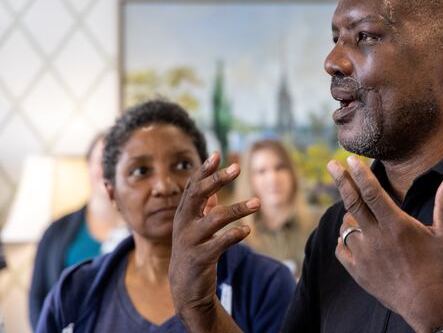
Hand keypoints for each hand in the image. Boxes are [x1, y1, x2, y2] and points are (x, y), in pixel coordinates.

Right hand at [169, 152, 259, 331]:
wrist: (185, 289)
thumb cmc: (194, 250)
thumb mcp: (195, 225)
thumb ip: (203, 205)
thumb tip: (212, 184)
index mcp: (184, 212)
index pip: (193, 185)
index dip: (204, 169)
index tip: (217, 154)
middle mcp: (184, 223)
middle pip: (199, 195)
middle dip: (217, 179)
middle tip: (237, 167)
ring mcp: (191, 241)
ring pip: (215, 219)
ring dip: (238, 209)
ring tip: (258, 203)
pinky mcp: (200, 258)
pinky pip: (219, 243)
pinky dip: (234, 235)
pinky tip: (247, 230)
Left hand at [328, 156, 442, 332]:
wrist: (430, 308)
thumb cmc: (442, 270)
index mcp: (396, 226)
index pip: (372, 193)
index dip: (359, 174)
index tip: (350, 160)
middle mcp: (376, 239)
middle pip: (352, 203)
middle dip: (341, 180)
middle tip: (332, 164)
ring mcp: (364, 257)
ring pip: (346, 227)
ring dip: (348, 214)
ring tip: (354, 208)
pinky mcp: (359, 273)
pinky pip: (341, 250)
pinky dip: (342, 239)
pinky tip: (349, 235)